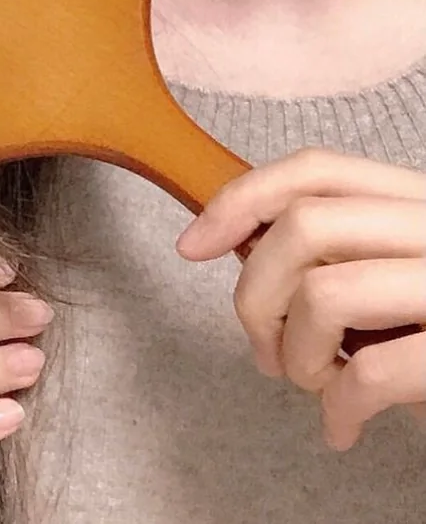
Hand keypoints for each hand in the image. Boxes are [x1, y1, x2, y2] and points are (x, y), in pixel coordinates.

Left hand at [173, 146, 425, 450]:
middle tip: (261, 346)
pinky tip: (342, 427)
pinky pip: (373, 371)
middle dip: (255, 291)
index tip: (192, 244)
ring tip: (310, 383)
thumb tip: (233, 245)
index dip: (240, 199)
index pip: (314, 168)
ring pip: (326, 294)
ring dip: (294, 352)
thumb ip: (339, 247)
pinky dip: (338, 406)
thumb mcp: (396, 269)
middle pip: (304, 227)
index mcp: (420, 198)